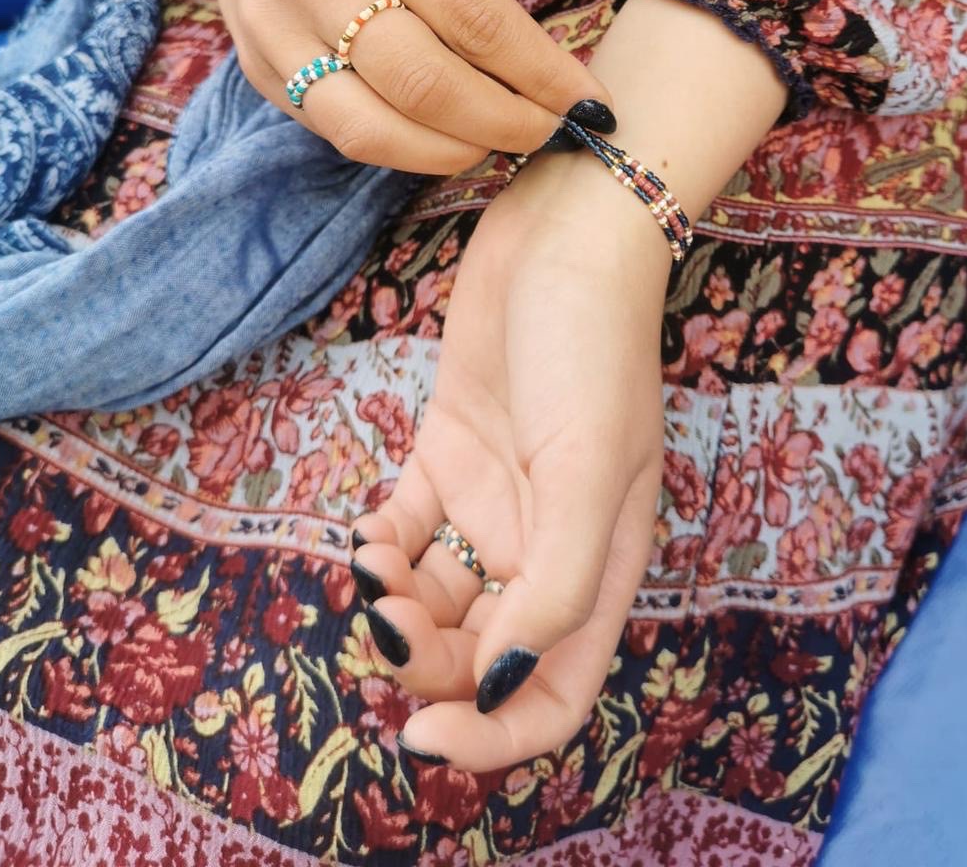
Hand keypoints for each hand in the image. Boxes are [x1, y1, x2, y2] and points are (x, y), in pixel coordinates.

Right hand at [74, 0, 605, 173]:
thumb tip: (547, 79)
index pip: (475, 19)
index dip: (541, 75)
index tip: (589, 104)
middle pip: (425, 83)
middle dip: (504, 123)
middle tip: (550, 133)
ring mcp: (276, 28)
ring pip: (375, 127)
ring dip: (453, 151)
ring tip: (498, 145)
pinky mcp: (259, 70)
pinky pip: (340, 131)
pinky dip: (402, 147)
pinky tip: (440, 139)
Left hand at [349, 152, 669, 770]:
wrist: (564, 229)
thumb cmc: (591, 346)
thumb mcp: (590, 472)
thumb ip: (555, 587)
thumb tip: (502, 684)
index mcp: (600, 567)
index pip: (552, 695)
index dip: (493, 738)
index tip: (421, 734)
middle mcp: (546, 546)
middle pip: (478, 653)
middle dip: (426, 658)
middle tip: (386, 618)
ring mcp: (494, 500)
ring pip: (434, 598)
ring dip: (394, 606)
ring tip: (373, 566)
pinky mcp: (448, 453)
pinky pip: (406, 534)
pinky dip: (379, 551)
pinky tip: (366, 534)